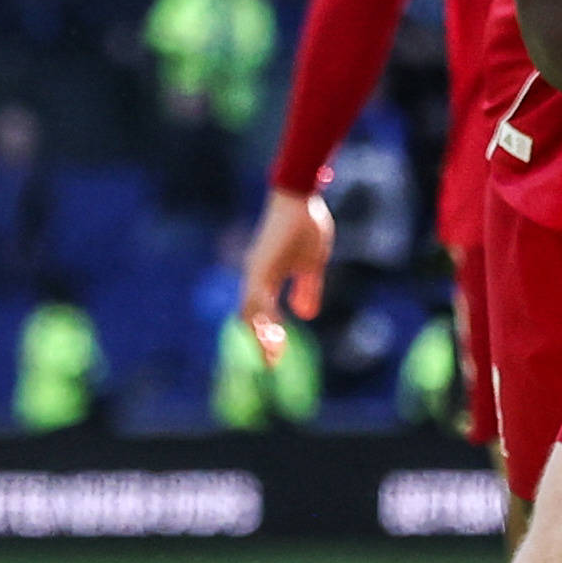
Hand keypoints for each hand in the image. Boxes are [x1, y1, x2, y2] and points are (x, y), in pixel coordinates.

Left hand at [237, 188, 334, 362]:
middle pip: (249, 318)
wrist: (300, 198)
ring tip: (272, 353)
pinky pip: (258, 296)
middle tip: (272, 364)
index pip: (262, 316)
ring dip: (261, 334)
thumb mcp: (312, 265)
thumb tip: (305, 315)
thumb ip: (308, 289)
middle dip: (261, 343)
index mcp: (267, 279)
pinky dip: (263, 315)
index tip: (279, 359)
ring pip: (249, 311)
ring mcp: (256, 272)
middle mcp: (256, 278)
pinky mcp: (261, 265)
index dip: (270, 338)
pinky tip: (273, 329)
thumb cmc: (305, 227)